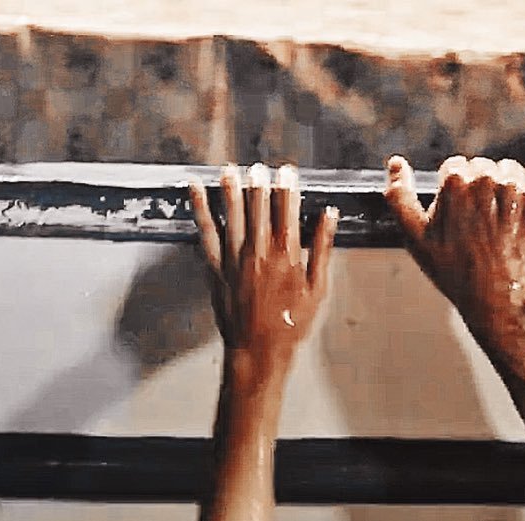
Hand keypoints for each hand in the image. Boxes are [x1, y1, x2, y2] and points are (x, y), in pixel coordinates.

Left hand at [190, 164, 338, 370]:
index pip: (287, 209)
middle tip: (259, 167)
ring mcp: (235, 257)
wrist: (259, 350)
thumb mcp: (317, 289)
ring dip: (231, 188)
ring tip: (230, 168)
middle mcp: (260, 250)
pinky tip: (196, 188)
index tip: (287, 171)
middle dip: (259, 183)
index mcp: (287, 254)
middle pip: (259, 206)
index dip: (287, 187)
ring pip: (232, 212)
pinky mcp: (216, 266)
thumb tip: (328, 216)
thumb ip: (322, 249)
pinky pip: (206, 230)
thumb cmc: (291, 324)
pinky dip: (200, 207)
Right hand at [384, 155, 524, 344]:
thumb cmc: (457, 273)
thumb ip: (400, 197)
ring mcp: (515, 189)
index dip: (455, 192)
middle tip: (479, 224)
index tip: (460, 216)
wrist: (501, 299)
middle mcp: (486, 179)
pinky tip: (520, 216)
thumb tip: (395, 164)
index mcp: (455, 183)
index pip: (455, 166)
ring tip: (500, 222)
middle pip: (482, 167)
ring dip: (505, 189)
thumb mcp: (416, 239)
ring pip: (509, 170)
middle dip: (480, 189)